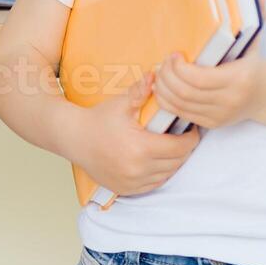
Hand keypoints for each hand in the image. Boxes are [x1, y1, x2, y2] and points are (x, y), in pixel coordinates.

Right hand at [70, 70, 201, 197]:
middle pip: (177, 162)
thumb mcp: (121, 103)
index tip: (191, 129)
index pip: (180, 147)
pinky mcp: (127, 189)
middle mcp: (137, 169)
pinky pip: (154, 184)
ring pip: (167, 175)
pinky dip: (160, 173)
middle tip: (183, 135)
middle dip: (184, 149)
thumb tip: (156, 75)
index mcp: (140, 148)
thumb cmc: (98, 120)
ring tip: (171, 146)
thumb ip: (141, 90)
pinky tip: (157, 160)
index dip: (190, 138)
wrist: (74, 139)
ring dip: (173, 162)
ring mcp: (132, 182)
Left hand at [152, 38, 265, 129]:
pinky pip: (182, 114)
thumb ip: (252, 19)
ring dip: (163, 89)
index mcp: (239, 78)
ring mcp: (220, 115)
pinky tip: (162, 88)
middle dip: (166, 77)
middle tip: (163, 63)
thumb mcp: (253, 41)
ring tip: (160, 73)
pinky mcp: (212, 123)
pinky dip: (166, 101)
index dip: (179, 68)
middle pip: (185, 92)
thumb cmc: (253, 64)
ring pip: (180, 105)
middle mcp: (229, 100)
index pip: (198, 78)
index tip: (174, 55)